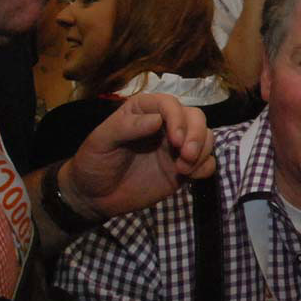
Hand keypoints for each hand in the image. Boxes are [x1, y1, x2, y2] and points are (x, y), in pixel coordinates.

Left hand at [60, 93, 214, 219]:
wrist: (94, 196)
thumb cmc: (94, 162)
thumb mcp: (101, 141)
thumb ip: (126, 126)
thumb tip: (157, 120)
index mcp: (144, 111)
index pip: (170, 104)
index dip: (177, 118)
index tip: (175, 140)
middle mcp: (165, 125)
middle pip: (195, 117)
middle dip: (196, 134)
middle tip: (186, 155)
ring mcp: (176, 147)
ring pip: (206, 136)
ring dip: (202, 150)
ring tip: (184, 169)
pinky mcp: (183, 168)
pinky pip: (206, 162)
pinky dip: (205, 166)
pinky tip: (191, 177)